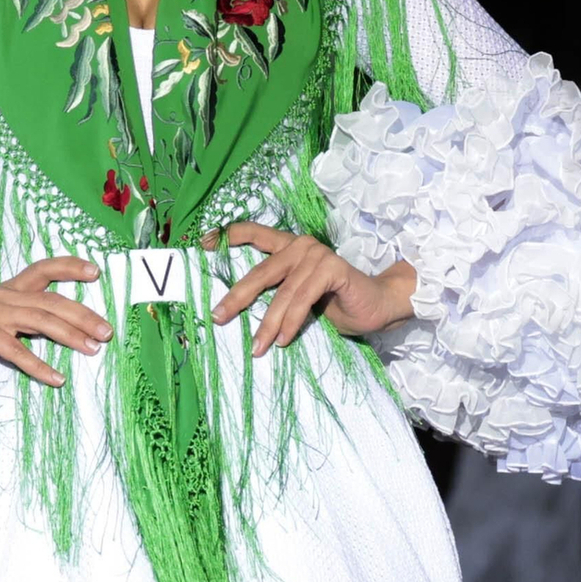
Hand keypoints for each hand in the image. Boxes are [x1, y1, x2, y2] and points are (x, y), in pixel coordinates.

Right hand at [0, 257, 110, 387]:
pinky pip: (16, 351)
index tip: (96, 273)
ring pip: (40, 321)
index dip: (69, 266)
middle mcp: (3, 297)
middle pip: (52, 301)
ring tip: (93, 350)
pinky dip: (39, 365)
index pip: (43, 269)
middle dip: (84, 315)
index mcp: (9, 291)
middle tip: (107, 331)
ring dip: (70, 336)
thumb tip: (67, 334)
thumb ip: (26, 323)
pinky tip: (57, 378)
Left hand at [204, 225, 416, 355]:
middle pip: (261, 271)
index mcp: (289, 247)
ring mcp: (317, 255)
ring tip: (258, 348)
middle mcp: (300, 246)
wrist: (377, 306)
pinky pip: (303, 298)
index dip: (228, 236)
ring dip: (268, 324)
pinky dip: (291, 322)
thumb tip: (237, 312)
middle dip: (237, 297)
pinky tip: (283, 340)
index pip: (254, 233)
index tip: (202, 243)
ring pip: (282, 293)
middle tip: (218, 317)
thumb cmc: (336, 304)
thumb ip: (276, 294)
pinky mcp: (332, 269)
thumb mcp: (298, 298)